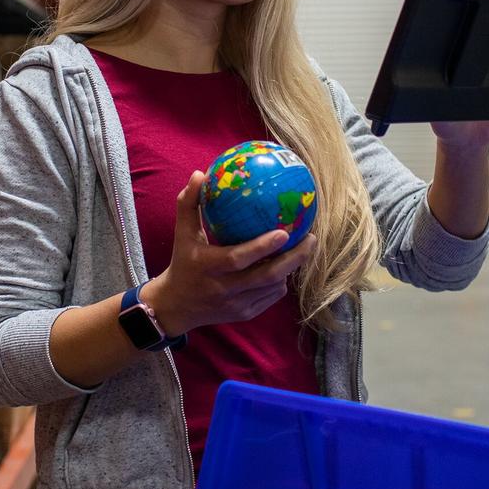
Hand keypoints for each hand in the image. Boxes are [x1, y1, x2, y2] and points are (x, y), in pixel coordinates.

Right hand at [140, 171, 316, 335]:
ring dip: (291, 268)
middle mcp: (224, 289)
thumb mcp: (182, 233)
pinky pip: (271, 297)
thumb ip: (189, 203)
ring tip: (305, 248)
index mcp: (209, 267)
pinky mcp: (245, 314)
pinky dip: (281, 281)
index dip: (263, 247)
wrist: (177, 306)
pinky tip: (288, 266)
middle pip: (267, 276)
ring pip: (273, 287)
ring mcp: (236, 305)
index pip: (239, 258)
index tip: (284, 232)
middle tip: (311, 238)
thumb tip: (200, 173)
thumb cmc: (183, 262)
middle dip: (294, 258)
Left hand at [430, 32, 488, 149]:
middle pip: (488, 39)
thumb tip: (432, 94)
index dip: (470, 28)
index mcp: (459, 71)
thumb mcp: (439, 117)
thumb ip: (437, 107)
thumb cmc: (449, 127)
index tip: (474, 11)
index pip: (465, 44)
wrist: (469, 141)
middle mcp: (477, 66)